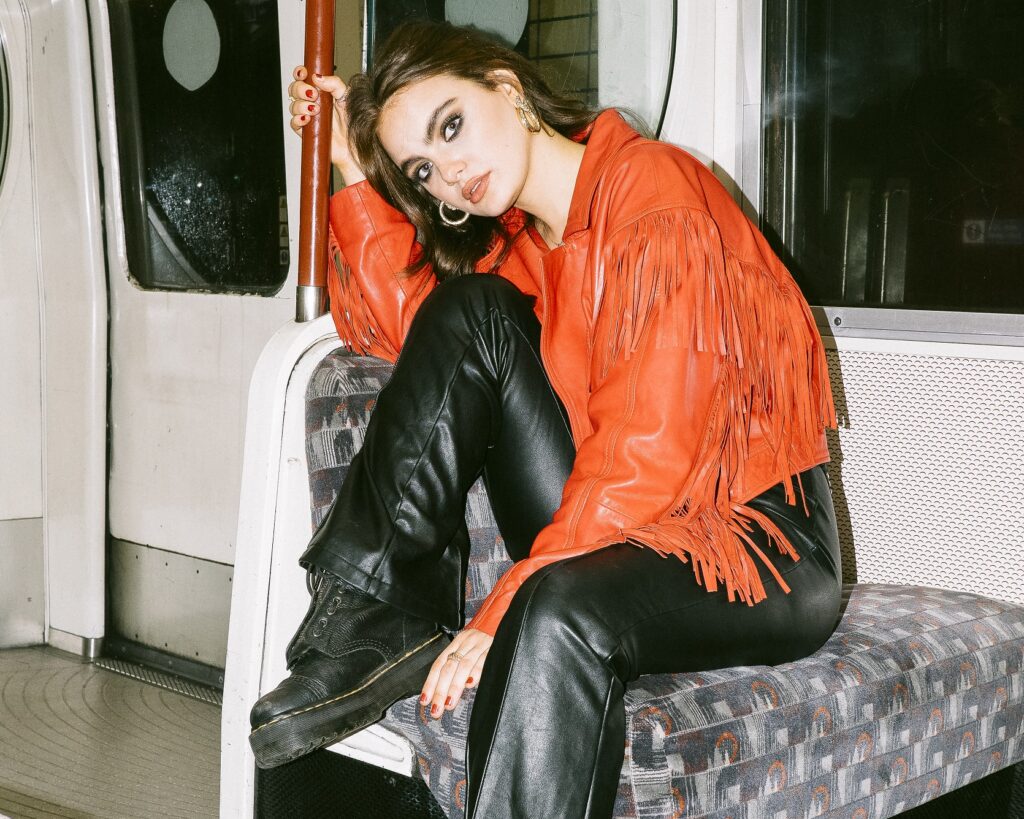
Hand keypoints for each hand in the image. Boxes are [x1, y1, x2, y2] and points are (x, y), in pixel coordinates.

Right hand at [287, 66, 364, 184]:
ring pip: (293, 105)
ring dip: (301, 105)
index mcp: (321, 92)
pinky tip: (307, 119)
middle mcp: (312, 103)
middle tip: (313, 94)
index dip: (299, 73)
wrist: (356, 144)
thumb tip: (317, 77)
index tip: (303, 73)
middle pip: (294, 90)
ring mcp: (309, 117)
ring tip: (315, 109)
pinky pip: (293, 123)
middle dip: (300, 89)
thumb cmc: (354, 122)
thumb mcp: (347, 97)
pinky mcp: (306, 131)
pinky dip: (297, 119)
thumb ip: (334, 84)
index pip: (304, 78)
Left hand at [421, 628, 492, 717]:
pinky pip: (482, 660)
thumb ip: (458, 664)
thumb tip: (446, 689)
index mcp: (456, 644)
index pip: (439, 665)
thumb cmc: (482, 636)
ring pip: (463, 666)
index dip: (431, 683)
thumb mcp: (467, 646)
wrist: (499, 617)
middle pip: (448, 668)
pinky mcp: (493, 647)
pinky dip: (476, 672)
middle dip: (440, 690)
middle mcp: (465, 643)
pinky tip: (470, 684)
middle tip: (436, 708)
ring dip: (454, 687)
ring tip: (449, 703)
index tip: (425, 700)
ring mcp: (479, 645)